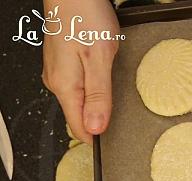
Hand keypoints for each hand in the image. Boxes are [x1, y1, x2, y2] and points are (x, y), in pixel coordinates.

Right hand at [42, 0, 118, 143]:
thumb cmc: (85, 16)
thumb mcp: (100, 58)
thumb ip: (99, 95)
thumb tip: (96, 127)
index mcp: (65, 86)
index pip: (79, 128)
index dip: (98, 137)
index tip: (116, 139)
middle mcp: (57, 83)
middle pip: (80, 116)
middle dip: (101, 119)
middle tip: (121, 110)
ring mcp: (59, 72)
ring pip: (81, 100)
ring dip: (100, 101)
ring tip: (114, 89)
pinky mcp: (65, 63)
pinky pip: (81, 86)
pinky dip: (95, 86)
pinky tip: (105, 75)